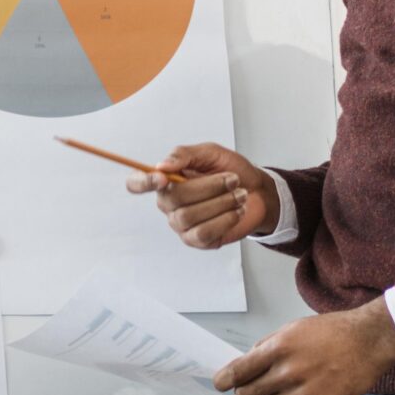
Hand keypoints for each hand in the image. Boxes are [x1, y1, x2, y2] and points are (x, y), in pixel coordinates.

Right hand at [128, 143, 279, 250]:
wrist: (258, 191)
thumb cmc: (231, 170)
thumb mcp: (209, 153)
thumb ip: (184, 155)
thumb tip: (161, 165)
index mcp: (166, 180)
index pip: (136, 183)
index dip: (142, 182)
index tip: (162, 178)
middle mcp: (169, 204)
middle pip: (172, 199)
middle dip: (209, 187)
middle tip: (233, 179)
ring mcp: (181, 224)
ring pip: (189, 217)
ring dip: (221, 203)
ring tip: (240, 194)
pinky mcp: (197, 240)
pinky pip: (203, 233)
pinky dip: (225, 220)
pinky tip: (236, 211)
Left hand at [216, 301, 394, 394]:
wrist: (370, 341)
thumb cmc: (332, 332)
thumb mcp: (294, 328)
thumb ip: (268, 346)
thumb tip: (247, 363)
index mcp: (280, 348)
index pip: (240, 371)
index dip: (225, 380)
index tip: (220, 384)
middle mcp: (290, 371)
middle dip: (247, 392)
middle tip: (256, 388)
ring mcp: (306, 392)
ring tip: (286, 391)